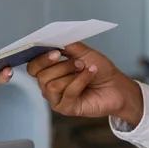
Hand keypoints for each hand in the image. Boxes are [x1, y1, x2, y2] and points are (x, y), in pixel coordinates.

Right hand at [26, 42, 142, 123]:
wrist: (116, 85)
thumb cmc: (99, 69)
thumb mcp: (82, 52)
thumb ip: (66, 45)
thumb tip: (52, 38)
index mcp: (48, 72)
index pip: (33, 67)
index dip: (41, 59)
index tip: (56, 52)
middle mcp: (48, 87)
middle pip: (41, 76)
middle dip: (61, 66)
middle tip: (79, 62)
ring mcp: (56, 99)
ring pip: (52, 85)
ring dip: (71, 74)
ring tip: (85, 69)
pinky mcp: (66, 109)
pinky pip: (67, 93)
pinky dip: (80, 81)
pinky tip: (90, 74)